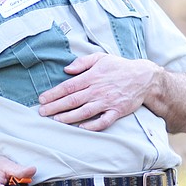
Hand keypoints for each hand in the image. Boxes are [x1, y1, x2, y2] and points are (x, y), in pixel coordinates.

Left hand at [36, 53, 159, 131]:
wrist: (143, 77)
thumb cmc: (119, 67)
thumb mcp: (100, 58)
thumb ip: (82, 62)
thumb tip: (66, 69)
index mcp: (91, 77)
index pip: (68, 87)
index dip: (53, 94)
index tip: (42, 99)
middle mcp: (97, 90)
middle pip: (72, 100)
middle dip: (55, 107)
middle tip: (42, 112)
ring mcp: (107, 102)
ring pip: (84, 112)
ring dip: (69, 117)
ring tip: (56, 120)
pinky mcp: (117, 111)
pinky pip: (103, 121)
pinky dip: (92, 125)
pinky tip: (81, 128)